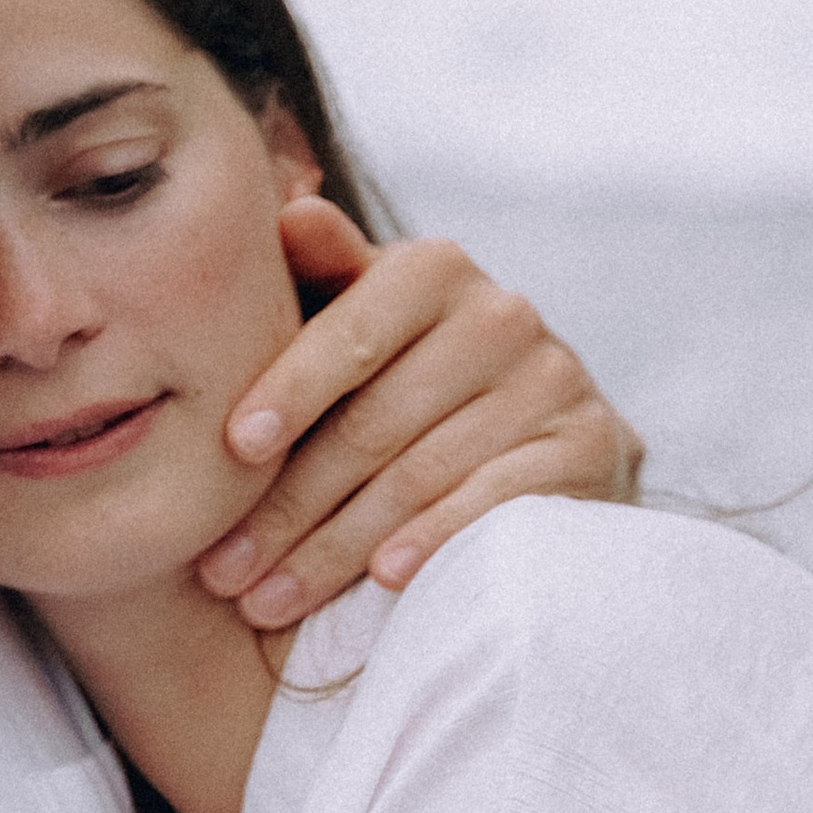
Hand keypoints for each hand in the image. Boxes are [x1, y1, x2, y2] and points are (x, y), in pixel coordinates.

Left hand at [197, 202, 641, 631]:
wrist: (536, 437)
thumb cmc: (408, 376)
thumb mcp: (360, 322)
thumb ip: (322, 274)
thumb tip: (287, 210)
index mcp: (433, 269)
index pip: (350, 332)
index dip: (290, 389)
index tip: (233, 450)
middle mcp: (502, 313)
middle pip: (375, 422)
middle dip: (287, 506)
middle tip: (221, 570)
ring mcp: (554, 380)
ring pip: (421, 474)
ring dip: (334, 549)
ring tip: (267, 602)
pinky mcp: (591, 446)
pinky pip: (495, 500)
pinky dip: (435, 541)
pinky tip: (382, 581)